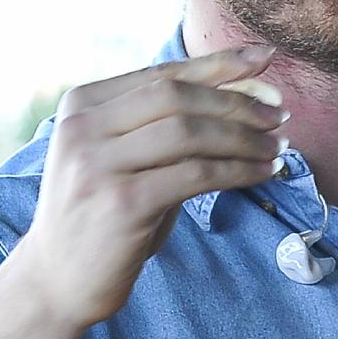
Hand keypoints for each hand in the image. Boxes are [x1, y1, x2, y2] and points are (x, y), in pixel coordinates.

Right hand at [0, 45, 287, 338]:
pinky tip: (262, 173)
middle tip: (279, 115)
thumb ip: (172, 123)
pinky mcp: (122, 202)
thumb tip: (250, 90)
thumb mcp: (129, 157)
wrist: (58, 280)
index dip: (220, 64)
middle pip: (178, 96)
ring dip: (244, 137)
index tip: (267, 58)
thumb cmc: (105, 213)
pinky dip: (238, 171)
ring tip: (276, 146)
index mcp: (82, 104)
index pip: (163, 73)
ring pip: (190, 132)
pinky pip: (196, 174)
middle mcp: (83, 127)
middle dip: (238, 102)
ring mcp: (98, 164)